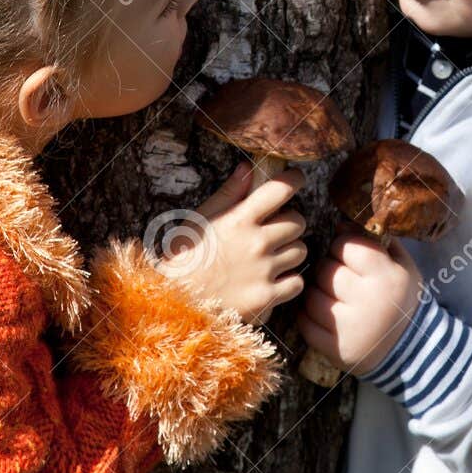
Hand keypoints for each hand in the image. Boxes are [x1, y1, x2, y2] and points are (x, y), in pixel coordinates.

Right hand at [155, 163, 307, 324]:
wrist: (171, 303)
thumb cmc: (182, 258)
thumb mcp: (199, 220)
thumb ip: (228, 194)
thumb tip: (247, 169)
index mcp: (239, 219)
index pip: (281, 189)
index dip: (294, 180)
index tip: (295, 179)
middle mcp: (256, 243)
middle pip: (298, 221)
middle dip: (288, 222)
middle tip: (272, 229)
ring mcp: (263, 271)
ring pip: (300, 251)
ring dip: (289, 251)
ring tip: (269, 256)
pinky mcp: (266, 297)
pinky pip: (296, 282)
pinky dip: (288, 281)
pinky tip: (271, 279)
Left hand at [300, 234, 422, 375]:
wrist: (411, 348)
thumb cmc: (401, 298)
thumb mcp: (401, 265)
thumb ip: (375, 241)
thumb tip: (341, 224)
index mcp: (386, 276)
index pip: (346, 246)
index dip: (343, 247)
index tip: (349, 256)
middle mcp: (368, 301)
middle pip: (325, 270)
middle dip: (328, 270)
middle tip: (340, 278)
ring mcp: (350, 328)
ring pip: (311, 296)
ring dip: (317, 293)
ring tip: (332, 297)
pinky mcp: (336, 349)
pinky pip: (305, 322)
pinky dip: (309, 316)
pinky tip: (325, 315)